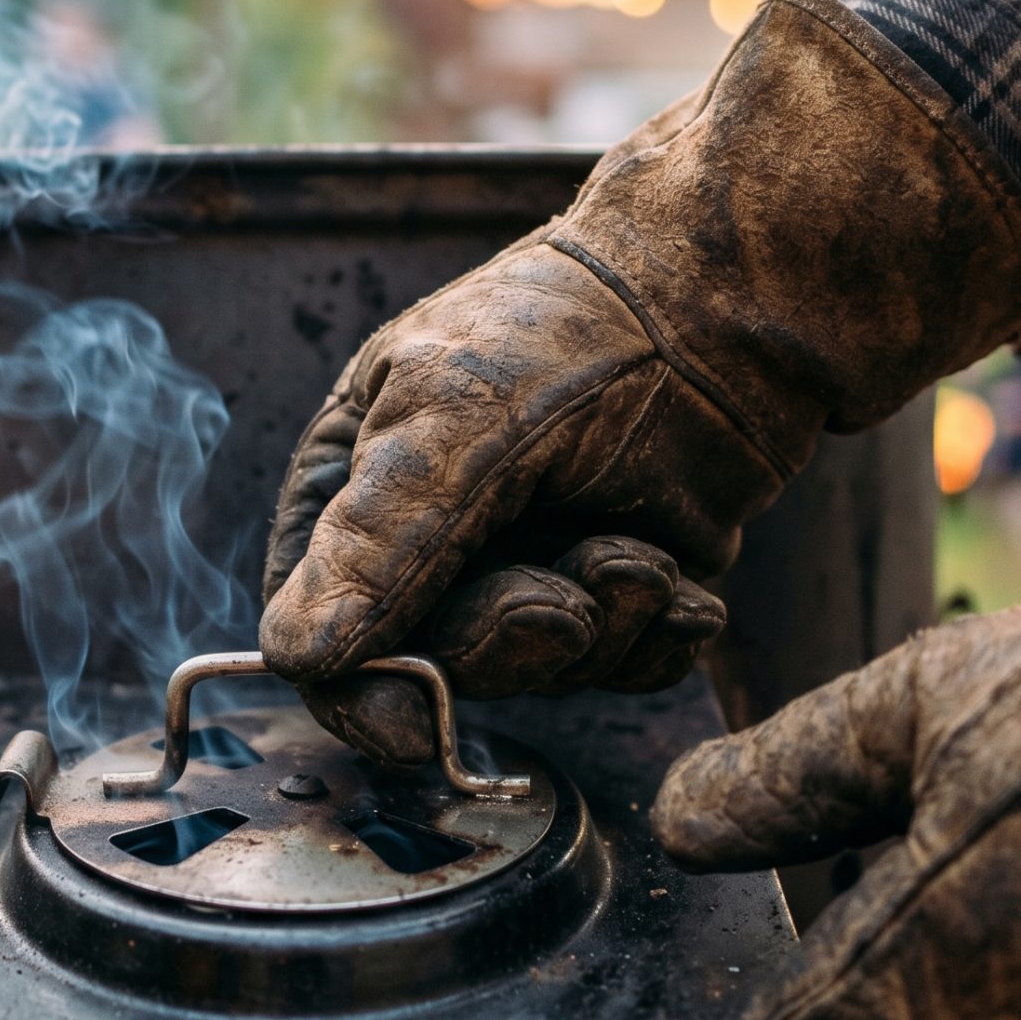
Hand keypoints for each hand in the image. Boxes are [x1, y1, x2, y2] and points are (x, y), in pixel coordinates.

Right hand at [259, 0, 1020, 763]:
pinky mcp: (624, 579)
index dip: (356, 687)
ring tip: (642, 555)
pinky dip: (654, 640)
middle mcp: (438, 533)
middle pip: (437, 662)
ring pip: (539, 671)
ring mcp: (533, 558)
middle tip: (568, 603)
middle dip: (508, 643)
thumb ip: (376, 540)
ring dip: (597, 629)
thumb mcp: (451, 420)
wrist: (728, 298)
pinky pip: (622, 665)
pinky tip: (684, 582)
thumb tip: (291, 653)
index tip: (408, 721)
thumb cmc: (570, 325)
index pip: (319, 619)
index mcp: (360, 479)